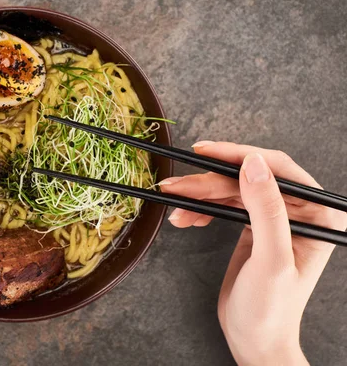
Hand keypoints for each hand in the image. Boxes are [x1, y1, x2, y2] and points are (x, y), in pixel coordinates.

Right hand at [160, 142, 346, 365]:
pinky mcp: (252, 226)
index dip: (239, 157)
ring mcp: (274, 218)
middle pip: (247, 179)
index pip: (277, 170)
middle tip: (176, 185)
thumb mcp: (270, 260)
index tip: (206, 152)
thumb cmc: (271, 311)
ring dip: (199, 196)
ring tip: (174, 200)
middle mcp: (300, 212)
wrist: (254, 339)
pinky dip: (201, 209)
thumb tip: (254, 165)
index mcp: (318, 216)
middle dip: (208, 182)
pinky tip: (184, 218)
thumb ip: (267, 211)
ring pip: (231, 190)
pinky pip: (223, 206)